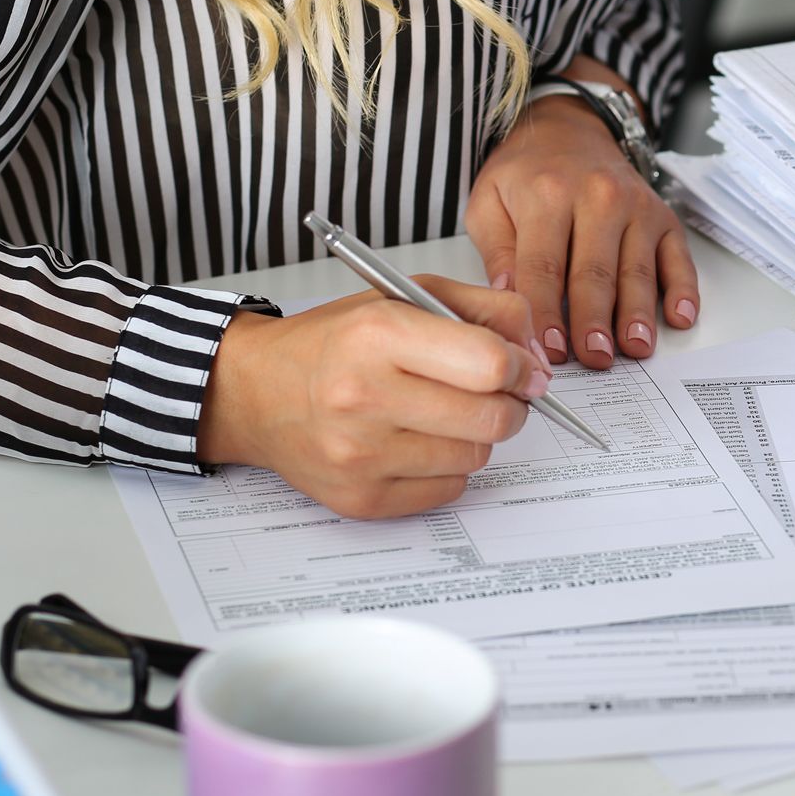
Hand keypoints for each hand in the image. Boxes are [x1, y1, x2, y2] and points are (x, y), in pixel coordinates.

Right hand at [198, 280, 547, 518]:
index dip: (521, 366)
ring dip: (474, 435)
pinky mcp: (361, 499)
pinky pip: (449, 491)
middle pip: (492, 418)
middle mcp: (364, 397)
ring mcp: (360, 456)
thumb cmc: (336, 341)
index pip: (489, 364)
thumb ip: (486, 311)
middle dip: (509, 404)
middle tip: (496, 393)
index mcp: (378, 335)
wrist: (257, 391)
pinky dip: (447, 468)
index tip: (522, 367)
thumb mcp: (407, 296)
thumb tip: (538, 356)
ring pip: (475, 457)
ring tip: (440, 413)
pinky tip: (416, 443)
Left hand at [466, 74, 698, 369]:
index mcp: (548, 195)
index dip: (546, 313)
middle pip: (595, 272)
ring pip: (637, 270)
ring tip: (634, 348)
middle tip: (593, 359)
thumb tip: (510, 301)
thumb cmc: (527, 174)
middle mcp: (598, 198)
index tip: (547, 350)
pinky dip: (682, 289)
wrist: (569, 129)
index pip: (544, 266)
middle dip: (593, 321)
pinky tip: (680, 316)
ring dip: (637, 314)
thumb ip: (496, 252)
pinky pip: (677, 257)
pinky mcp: (663, 218)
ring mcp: (636, 207)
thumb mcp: (489, 202)